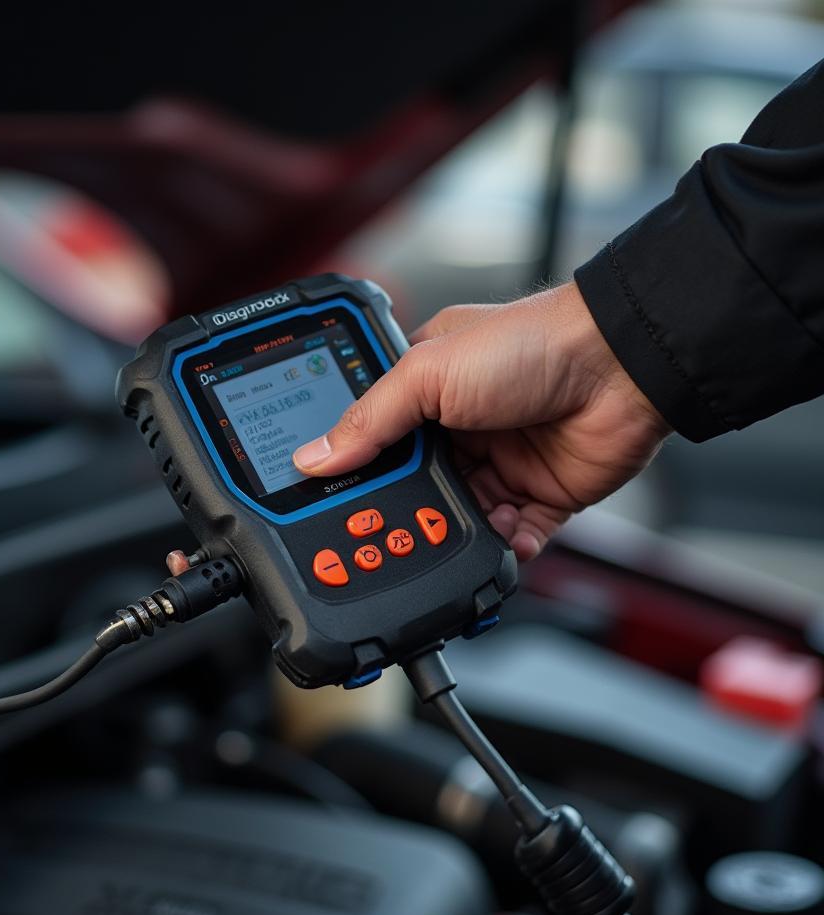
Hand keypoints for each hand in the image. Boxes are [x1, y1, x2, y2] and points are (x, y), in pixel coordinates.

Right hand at [291, 282, 669, 561]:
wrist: (619, 366)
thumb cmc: (530, 345)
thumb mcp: (429, 373)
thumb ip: (371, 420)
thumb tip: (316, 456)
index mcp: (428, 391)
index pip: (380, 440)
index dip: (361, 470)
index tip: (340, 499)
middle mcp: (463, 430)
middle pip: (417, 488)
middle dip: (408, 512)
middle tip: (392, 531)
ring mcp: (503, 464)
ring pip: (460, 518)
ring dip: (454, 532)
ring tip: (444, 539)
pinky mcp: (541, 496)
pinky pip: (513, 537)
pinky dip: (505, 548)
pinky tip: (499, 544)